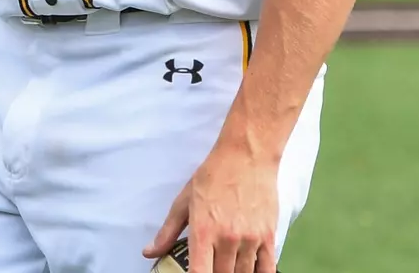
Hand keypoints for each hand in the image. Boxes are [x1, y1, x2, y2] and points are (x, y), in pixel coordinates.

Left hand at [145, 141, 280, 272]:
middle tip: (210, 265)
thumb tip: (149, 253)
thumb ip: (167, 232)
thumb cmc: (212, 176)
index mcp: (203, 232)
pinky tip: (249, 271)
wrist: (246, 157)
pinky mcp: (269, 237)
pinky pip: (267, 269)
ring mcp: (250, 240)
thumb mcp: (183, 202)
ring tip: (226, 266)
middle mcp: (227, 240)